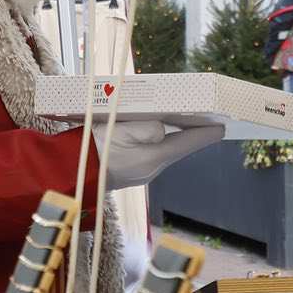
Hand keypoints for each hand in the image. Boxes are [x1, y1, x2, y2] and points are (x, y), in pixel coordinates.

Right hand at [100, 120, 224, 187]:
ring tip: (186, 122)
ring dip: (176, 136)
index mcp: (153, 158)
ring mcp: (142, 173)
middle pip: (179, 147)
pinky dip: (159, 143)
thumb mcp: (121, 131)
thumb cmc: (93, 150)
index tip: (223, 127)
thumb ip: (148, 128)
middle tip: (207, 119)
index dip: (206, 133)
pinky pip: (152, 154)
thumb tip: (162, 128)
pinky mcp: (131, 171)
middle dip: (192, 132)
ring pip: (166, 150)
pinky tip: (157, 133)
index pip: (188, 143)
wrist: (70, 173)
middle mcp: (152, 169)